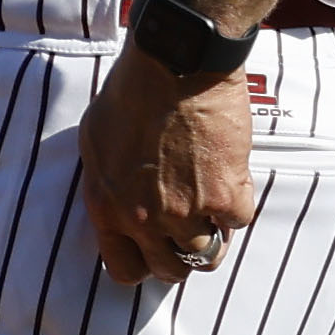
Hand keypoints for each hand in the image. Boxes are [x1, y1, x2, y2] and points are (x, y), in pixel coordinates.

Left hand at [75, 50, 260, 288]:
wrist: (173, 64)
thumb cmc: (130, 91)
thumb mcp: (96, 141)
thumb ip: (107, 181)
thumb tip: (119, 197)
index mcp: (107, 207)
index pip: (124, 269)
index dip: (143, 263)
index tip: (154, 250)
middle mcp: (145, 218)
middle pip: (170, 270)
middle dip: (180, 256)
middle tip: (189, 232)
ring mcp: (186, 210)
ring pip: (207, 254)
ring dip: (212, 236)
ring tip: (213, 211)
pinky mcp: (226, 194)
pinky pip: (239, 221)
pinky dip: (238, 206)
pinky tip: (230, 181)